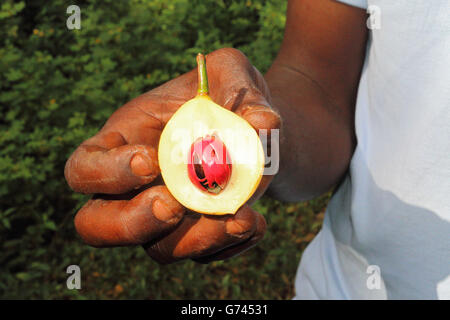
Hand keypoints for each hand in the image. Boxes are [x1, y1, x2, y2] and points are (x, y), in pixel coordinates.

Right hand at [64, 48, 280, 263]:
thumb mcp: (233, 75)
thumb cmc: (227, 96)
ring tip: (240, 217)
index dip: (106, 172)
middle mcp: (134, 188)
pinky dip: (229, 245)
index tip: (150, 160)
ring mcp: (165, 216)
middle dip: (132, 222)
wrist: (253, 129)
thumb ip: (240, 89)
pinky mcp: (197, 233)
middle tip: (173, 205)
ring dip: (195, 239)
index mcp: (123, 143)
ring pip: (158, 249)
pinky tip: (255, 222)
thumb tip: (260, 124)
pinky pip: (203, 256)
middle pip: (97, 226)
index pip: (84, 169)